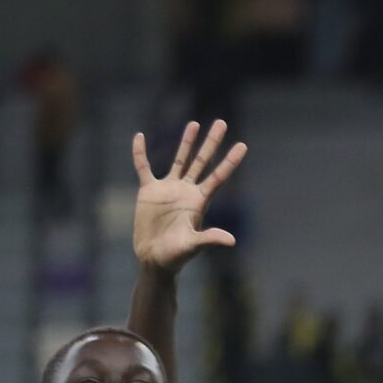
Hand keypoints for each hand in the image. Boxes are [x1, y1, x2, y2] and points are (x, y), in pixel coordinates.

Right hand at [131, 120, 245, 271]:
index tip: (243, 145)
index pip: (218, 177)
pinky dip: (140, 153)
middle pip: (202, 162)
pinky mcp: (149, 191)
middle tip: (222, 123)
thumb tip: (231, 240)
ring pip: (180, 160)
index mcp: (200, 201)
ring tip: (195, 124)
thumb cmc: (176, 255)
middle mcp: (187, 191)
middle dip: (212, 143)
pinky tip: (139, 137)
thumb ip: (210, 239)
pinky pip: (143, 167)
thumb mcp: (194, 246)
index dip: (230, 162)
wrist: (154, 259)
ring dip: (187, 142)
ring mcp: (168, 189)